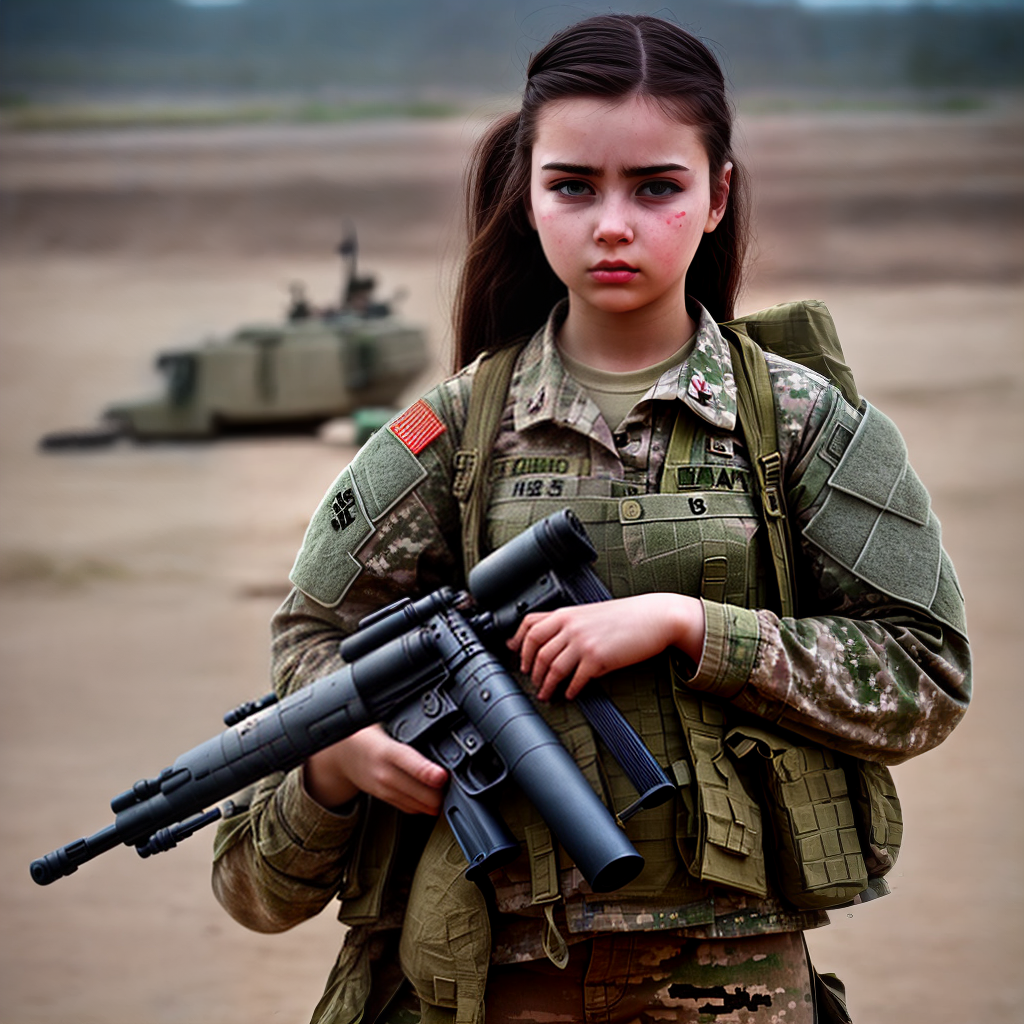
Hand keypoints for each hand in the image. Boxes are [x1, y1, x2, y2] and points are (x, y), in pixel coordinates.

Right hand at [303, 724, 447, 815]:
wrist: (338, 754)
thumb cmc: (362, 733)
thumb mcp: (381, 718)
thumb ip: (406, 717)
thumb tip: (431, 703)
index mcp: (384, 750)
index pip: (407, 763)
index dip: (426, 772)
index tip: (442, 776)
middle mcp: (384, 774)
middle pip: (419, 793)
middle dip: (441, 790)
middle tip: (457, 780)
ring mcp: (384, 790)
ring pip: (417, 805)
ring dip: (436, 800)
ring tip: (449, 788)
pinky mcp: (386, 799)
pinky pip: (410, 809)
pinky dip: (425, 805)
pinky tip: (433, 795)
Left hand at [508, 593, 704, 700]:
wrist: (654, 617)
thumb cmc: (625, 616)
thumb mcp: (590, 613)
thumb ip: (568, 623)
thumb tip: (551, 641)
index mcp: (566, 613)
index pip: (530, 626)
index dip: (519, 645)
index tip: (518, 658)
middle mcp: (570, 626)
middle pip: (537, 651)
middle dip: (531, 671)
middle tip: (532, 682)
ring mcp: (583, 642)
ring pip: (552, 668)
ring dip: (546, 685)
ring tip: (546, 694)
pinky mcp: (597, 658)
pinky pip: (575, 680)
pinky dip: (570, 690)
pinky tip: (570, 694)